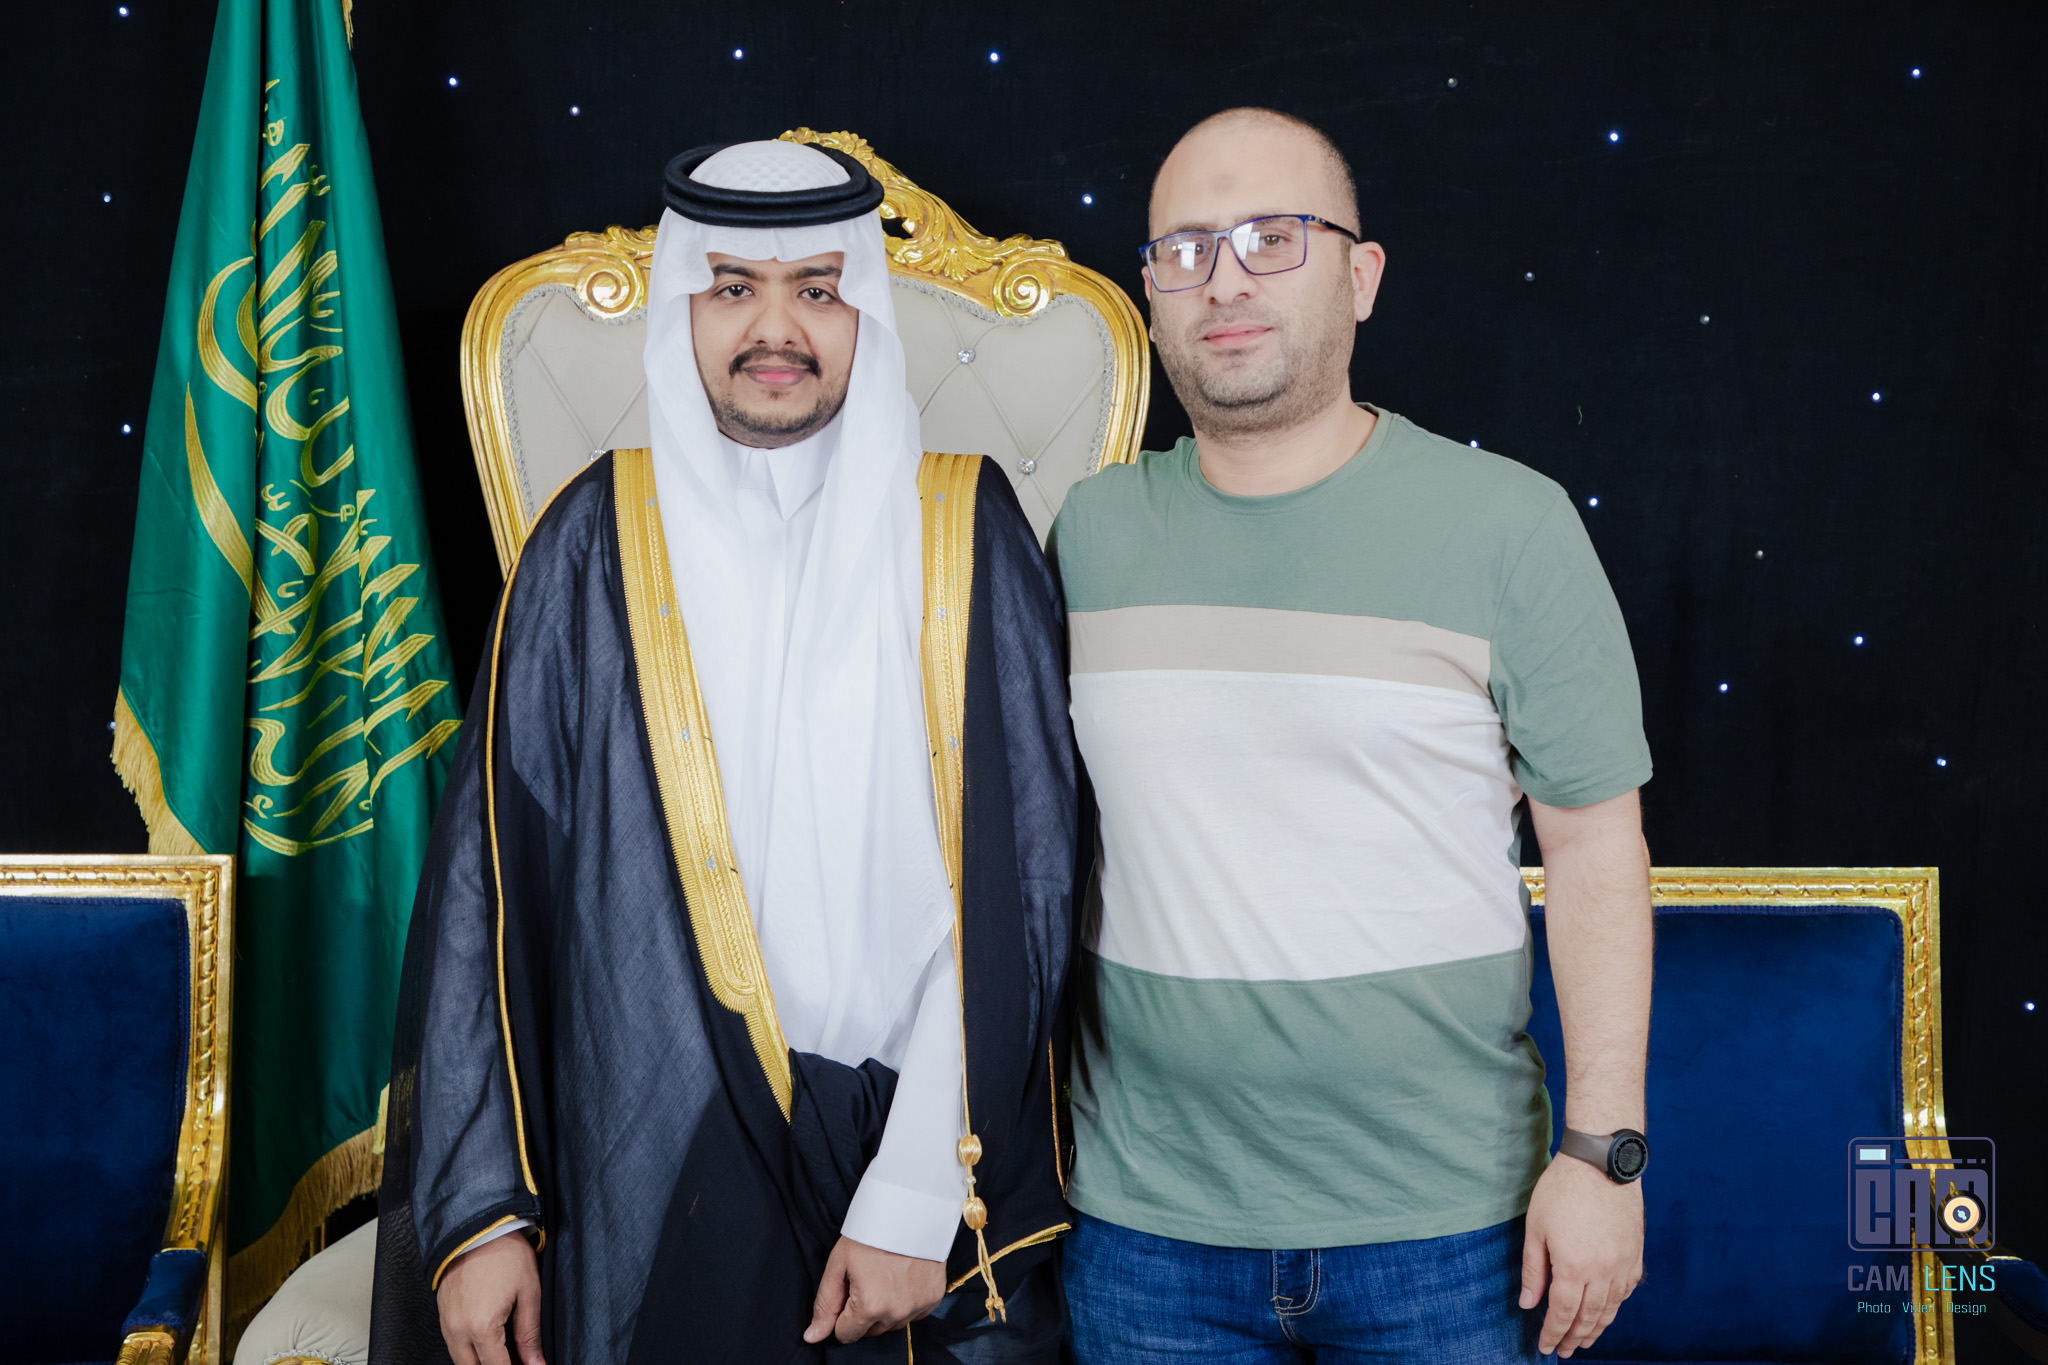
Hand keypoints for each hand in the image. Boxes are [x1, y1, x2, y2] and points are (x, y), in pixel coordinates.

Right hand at [437, 1230, 545, 1364]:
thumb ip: (530, 1335)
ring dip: (481, 1361)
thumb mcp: (528, 1293)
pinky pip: (454, 1344)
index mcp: (481, 1327)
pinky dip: (470, 1350)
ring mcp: (447, 1323)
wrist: (478, 1228)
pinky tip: (490, 1341)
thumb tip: (536, 1363)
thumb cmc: (505, 1255)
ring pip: (462, 1360)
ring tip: (506, 1352)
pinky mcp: (442, 1315)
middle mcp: (458, 1330)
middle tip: (518, 1359)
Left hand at [803, 1236, 945, 1343]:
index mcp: (869, 1306)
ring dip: (885, 1309)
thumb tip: (812, 1337)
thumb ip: (825, 1304)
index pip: (846, 1334)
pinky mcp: (933, 1298)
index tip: (848, 1289)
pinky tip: (902, 1278)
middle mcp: (896, 1313)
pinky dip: (905, 1302)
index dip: (842, 1314)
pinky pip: (913, 1314)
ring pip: (892, 1324)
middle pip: (870, 1331)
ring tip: (885, 1276)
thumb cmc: (870, 1233)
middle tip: (866, 1278)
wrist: (910, 1209)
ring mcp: (918, 1306)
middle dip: (863, 1312)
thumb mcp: (839, 1264)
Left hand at [1518, 1154, 1643, 1356]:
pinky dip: (1615, 1306)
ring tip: (1584, 1340)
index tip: (1546, 1348)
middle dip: (1574, 1337)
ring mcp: (1623, 1264)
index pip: (1563, 1313)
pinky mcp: (1636, 1254)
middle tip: (1564, 1350)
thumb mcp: (1536, 1228)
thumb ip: (1534, 1270)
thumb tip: (1528, 1304)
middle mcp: (1603, 1272)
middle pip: (1589, 1316)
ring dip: (1597, 1328)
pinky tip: (1607, 1311)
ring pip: (1611, 1308)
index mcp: (1574, 1267)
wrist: (1601, 1162)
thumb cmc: (1561, 1191)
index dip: (1553, 1333)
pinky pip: (1627, 1290)